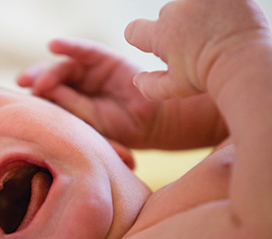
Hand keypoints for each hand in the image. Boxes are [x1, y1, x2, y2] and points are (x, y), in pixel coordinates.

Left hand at [17, 38, 163, 147]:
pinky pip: (84, 50)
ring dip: (51, 71)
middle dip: (35, 79)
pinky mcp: (104, 60)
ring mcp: (89, 72)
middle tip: (24, 82)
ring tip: (42, 81)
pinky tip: (54, 44)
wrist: (152, 123)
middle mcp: (76, 86)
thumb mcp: (89, 122)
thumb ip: (68, 106)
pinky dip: (69, 46)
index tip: (20, 105)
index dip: (34, 98)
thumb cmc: (118, 129)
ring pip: (64, 66)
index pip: (46, 98)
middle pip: (50, 79)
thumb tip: (41, 91)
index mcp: (68, 104)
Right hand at [125, 0, 269, 100]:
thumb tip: (137, 80)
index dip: (139, 36)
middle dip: (176, 27)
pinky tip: (225, 23)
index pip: (134, 30)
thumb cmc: (209, 78)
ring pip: (189, 5)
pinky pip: (210, 0)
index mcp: (161, 34)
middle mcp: (175, 11)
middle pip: (167, 15)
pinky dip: (216, 7)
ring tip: (213, 34)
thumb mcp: (176, 88)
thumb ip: (151, 85)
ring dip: (196, 15)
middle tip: (195, 44)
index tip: (147, 41)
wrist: (246, 61)